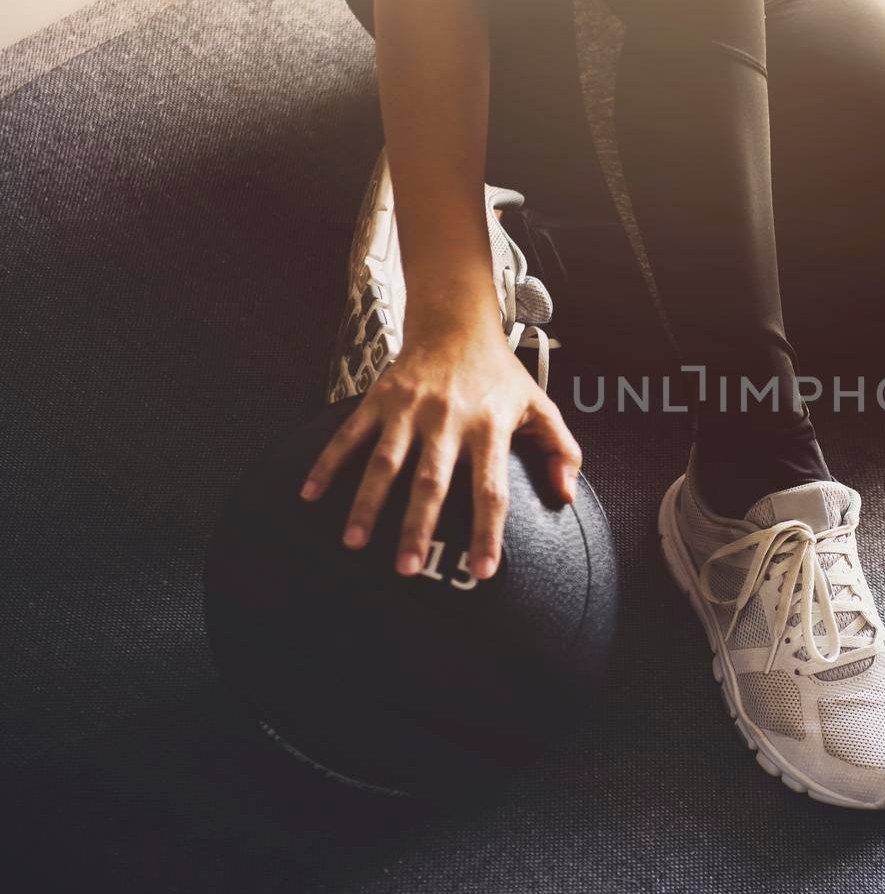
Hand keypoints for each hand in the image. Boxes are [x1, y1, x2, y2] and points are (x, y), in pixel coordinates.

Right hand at [299, 321, 581, 579]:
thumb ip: (561, 451)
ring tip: (353, 543)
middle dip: (418, 527)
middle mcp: (448, 419)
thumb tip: (566, 497)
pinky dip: (328, 463)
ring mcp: (410, 408)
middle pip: (431, 481)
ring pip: (385, 462)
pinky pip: (350, 435)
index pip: (491, 488)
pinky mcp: (380, 398)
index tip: (482, 570)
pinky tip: (310, 495)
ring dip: (367, 504)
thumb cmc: (500, 375)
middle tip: (408, 568)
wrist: (456, 322)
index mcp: (490, 426)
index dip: (487, 531)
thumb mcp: (541, 406)